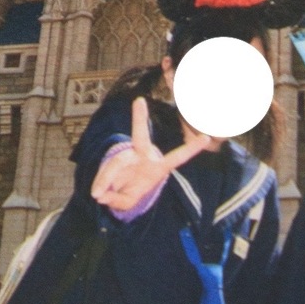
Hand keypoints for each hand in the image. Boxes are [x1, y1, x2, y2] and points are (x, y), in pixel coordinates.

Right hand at [91, 97, 213, 210]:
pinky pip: (106, 170)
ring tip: (98, 196)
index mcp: (158, 167)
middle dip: (139, 119)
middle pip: (141, 136)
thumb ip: (118, 200)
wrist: (116, 187)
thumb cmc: (131, 191)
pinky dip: (100, 183)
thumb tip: (101, 195)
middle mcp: (143, 155)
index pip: (178, 157)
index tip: (207, 137)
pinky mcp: (114, 158)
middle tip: (139, 101)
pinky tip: (97, 194)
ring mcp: (127, 154)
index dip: (192, 148)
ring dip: (105, 180)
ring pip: (116, 163)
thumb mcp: (128, 202)